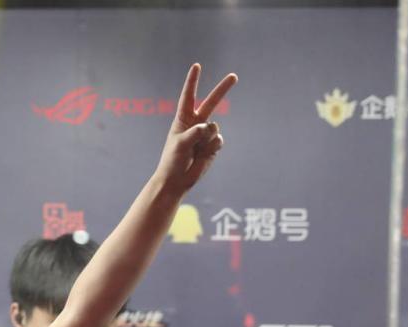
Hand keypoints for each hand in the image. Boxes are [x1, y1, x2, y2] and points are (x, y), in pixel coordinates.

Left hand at [157, 64, 236, 193]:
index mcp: (183, 119)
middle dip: (223, 89)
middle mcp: (196, 123)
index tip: (197, 66)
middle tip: (234, 76)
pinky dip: (212, 147)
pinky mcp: (213, 145)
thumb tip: (211, 126)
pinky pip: (218, 140)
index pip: (188, 96)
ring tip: (196, 150)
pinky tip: (203, 155)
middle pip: (211, 102)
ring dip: (207, 138)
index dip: (193, 82)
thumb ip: (194, 133)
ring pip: (214, 128)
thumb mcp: (180, 144)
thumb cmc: (172, 160)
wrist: (177, 180)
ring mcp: (206, 134)